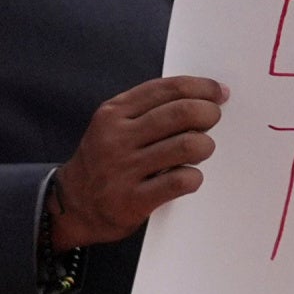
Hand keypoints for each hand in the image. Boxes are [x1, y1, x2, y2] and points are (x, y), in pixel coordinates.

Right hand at [51, 76, 226, 247]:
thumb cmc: (107, 161)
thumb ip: (150, 109)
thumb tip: (207, 97)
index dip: (202, 88)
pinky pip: (180, 181)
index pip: (168, 89)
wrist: (74, 205)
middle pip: (182, 113)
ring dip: (205, 146)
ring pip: (187, 146)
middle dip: (210, 114)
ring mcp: (122, 170)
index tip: (220, 93)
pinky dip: (194, 178)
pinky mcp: (131, 200)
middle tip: (213, 122)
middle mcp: (115, 138)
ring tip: (200, 151)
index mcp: (113, 113)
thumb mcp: (114, 126)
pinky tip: (188, 178)